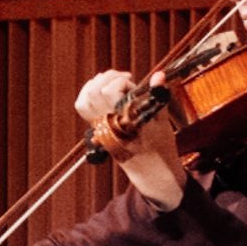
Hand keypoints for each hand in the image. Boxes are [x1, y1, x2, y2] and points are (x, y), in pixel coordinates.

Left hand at [74, 69, 187, 209]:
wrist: (149, 171)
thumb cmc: (159, 146)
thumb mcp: (163, 120)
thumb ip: (157, 95)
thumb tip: (158, 75)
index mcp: (124, 121)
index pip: (110, 91)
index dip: (121, 82)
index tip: (134, 86)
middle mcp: (108, 124)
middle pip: (94, 91)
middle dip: (109, 78)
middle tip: (124, 78)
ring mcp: (100, 128)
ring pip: (84, 99)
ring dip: (97, 84)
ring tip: (112, 82)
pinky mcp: (96, 130)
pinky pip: (83, 108)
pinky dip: (89, 94)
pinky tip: (102, 90)